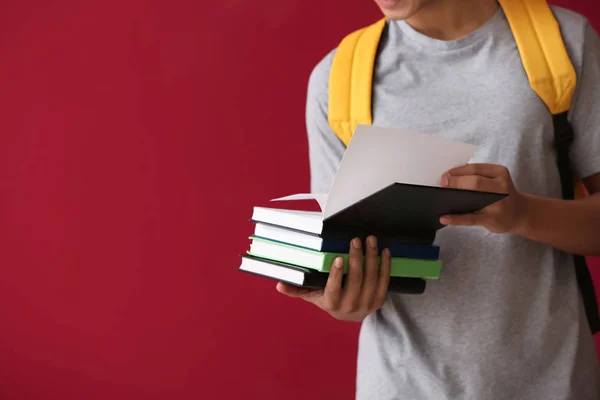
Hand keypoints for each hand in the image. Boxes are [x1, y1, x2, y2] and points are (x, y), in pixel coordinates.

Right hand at [276, 236, 390, 321]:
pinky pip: (384, 282)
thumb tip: (278, 285)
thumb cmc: (329, 299)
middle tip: (355, 240)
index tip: (338, 258)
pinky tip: (384, 251)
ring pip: (371, 279)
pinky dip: (385, 265)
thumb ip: (297, 289)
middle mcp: (350, 306)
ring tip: (370, 240)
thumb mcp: (313, 296)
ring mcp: (366, 304)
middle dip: (357, 258)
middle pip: (355, 280)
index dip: (337, 275)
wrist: (351, 315)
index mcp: (332, 303)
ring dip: (372, 257)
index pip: (334, 289)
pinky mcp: (379, 301)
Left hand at [439, 163, 526, 233]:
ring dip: (454, 198)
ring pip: (474, 198)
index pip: (475, 168)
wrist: (520, 214)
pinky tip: (444, 218)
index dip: (457, 171)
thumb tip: (448, 178)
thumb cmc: (500, 194)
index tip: (444, 175)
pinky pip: (471, 218)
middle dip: (455, 182)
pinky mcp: (493, 219)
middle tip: (441, 184)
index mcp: (499, 172)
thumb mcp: (494, 180)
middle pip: (474, 181)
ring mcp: (498, 204)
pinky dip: (456, 218)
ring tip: (440, 198)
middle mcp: (501, 186)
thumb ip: (476, 177)